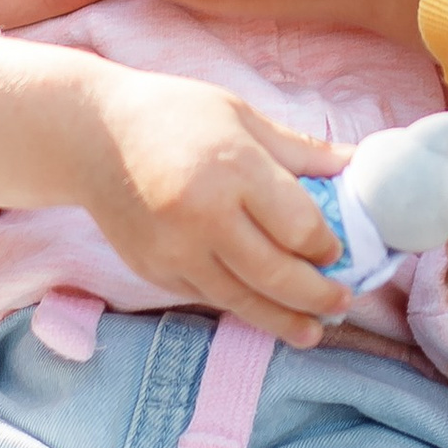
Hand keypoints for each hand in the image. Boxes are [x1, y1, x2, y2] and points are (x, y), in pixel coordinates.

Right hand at [74, 67, 349, 345]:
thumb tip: (358, 165)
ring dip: (282, 320)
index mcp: (235, 169)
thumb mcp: (242, 117)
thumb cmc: (173, 115)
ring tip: (312, 331)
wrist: (89, 135)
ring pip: (241, 299)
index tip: (337, 251)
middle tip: (342, 302)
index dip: (327, 247)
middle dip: (317, 295)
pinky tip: (262, 311)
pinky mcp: (153, 270)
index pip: (299, 228)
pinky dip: (239, 306)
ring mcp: (175, 249)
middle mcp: (204, 216)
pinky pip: (207, 297)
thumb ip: (302, 151)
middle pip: (276, 274)